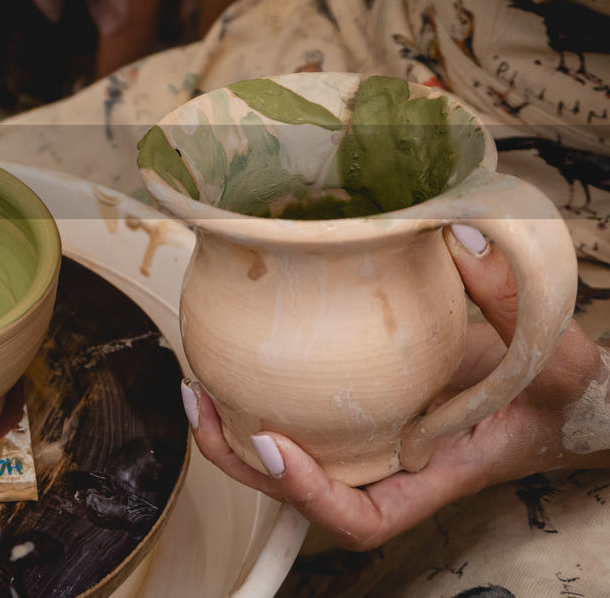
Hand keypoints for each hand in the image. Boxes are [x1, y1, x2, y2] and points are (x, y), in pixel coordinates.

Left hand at [183, 224, 609, 550]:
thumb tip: (460, 237)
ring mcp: (369, 441)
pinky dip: (260, 396)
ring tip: (196, 386)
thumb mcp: (554, 353)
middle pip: (301, 495)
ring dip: (234, 434)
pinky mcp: (356, 409)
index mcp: (432, 475)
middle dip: (243, 462)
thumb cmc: (557, 392)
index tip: (274, 446)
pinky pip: (299, 416)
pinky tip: (231, 359)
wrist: (557, 394)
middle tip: (202, 404)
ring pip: (289, 460)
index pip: (362, 518)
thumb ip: (513, 302)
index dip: (311, 495)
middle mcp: (389, 466)